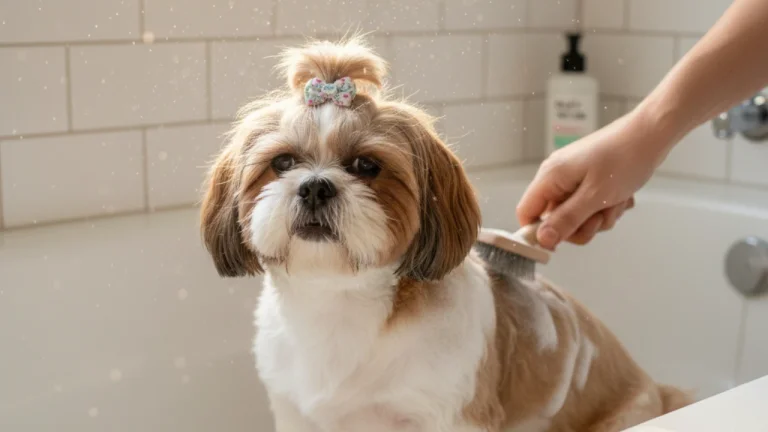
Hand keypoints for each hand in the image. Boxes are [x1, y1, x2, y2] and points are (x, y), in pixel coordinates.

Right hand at [517, 111, 671, 249]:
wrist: (653, 133)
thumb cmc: (625, 158)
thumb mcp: (595, 196)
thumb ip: (567, 220)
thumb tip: (542, 240)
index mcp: (551, 176)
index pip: (526, 213)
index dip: (538, 232)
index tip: (561, 243)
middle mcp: (557, 176)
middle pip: (554, 219)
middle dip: (580, 225)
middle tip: (600, 217)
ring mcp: (574, 177)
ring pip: (576, 215)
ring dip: (598, 217)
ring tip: (615, 202)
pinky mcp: (589, 179)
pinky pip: (590, 205)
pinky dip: (606, 207)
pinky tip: (621, 196)